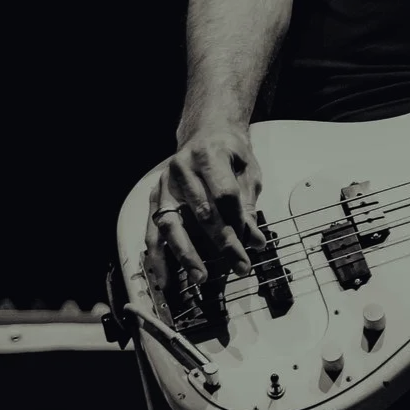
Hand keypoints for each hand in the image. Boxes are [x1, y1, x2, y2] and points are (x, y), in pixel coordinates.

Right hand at [143, 126, 265, 293]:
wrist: (205, 132)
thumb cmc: (228, 152)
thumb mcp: (247, 171)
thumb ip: (248, 206)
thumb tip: (255, 241)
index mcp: (209, 155)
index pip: (224, 195)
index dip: (238, 222)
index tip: (250, 246)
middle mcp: (182, 169)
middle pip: (202, 212)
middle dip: (222, 244)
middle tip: (238, 266)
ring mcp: (165, 184)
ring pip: (172, 224)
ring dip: (186, 254)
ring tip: (200, 276)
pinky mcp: (155, 197)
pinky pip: (153, 229)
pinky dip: (158, 254)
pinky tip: (164, 276)